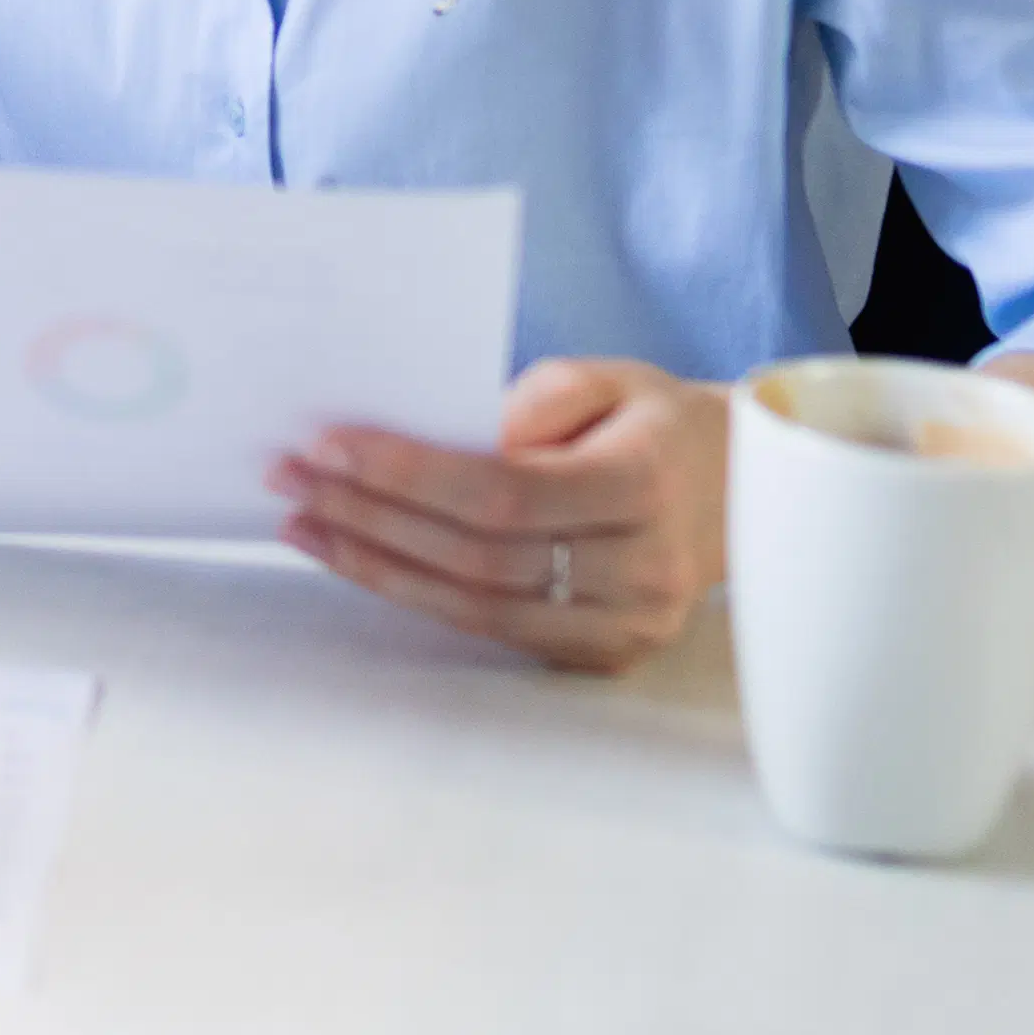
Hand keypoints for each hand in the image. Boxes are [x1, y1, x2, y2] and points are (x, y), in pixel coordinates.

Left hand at [273, 356, 729, 673]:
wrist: (742, 494)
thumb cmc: (658, 425)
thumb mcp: (611, 378)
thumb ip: (536, 399)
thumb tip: (449, 434)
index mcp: (645, 486)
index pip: (502, 491)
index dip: (407, 474)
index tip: (327, 444)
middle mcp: (642, 569)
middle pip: (478, 556)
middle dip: (370, 516)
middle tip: (291, 479)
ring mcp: (627, 625)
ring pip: (476, 608)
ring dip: (376, 567)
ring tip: (305, 525)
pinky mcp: (605, 655)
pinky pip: (494, 632)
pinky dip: (421, 597)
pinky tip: (364, 562)